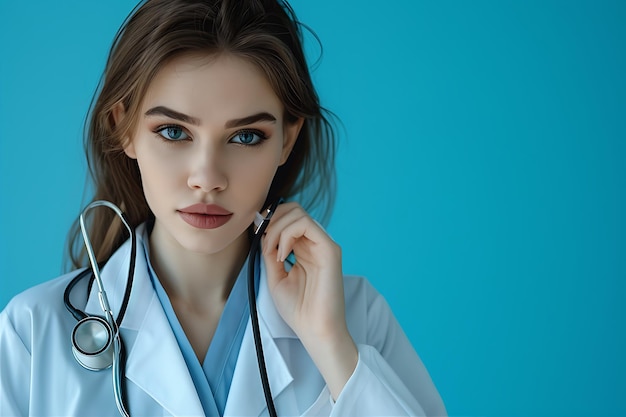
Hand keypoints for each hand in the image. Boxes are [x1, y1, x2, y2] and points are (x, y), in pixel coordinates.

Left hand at [262, 202, 357, 398]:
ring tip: (272, 251)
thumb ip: (270, 253)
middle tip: (262, 240)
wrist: (314, 330)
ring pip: (298, 213)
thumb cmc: (298, 309)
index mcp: (304, 248)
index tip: (255, 236)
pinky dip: (287, 234)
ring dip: (276, 228)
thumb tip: (261, 232)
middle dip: (271, 219)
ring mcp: (324, 244)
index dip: (269, 220)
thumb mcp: (275, 276)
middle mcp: (315, 242)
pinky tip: (282, 255)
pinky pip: (306, 225)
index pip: (287, 218)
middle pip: (293, 209)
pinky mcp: (330, 249)